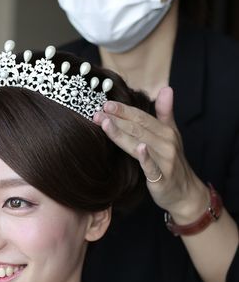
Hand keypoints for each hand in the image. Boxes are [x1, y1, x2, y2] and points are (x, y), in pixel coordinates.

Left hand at [93, 87, 207, 223]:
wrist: (185, 193)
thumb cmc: (172, 164)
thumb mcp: (171, 136)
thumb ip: (165, 113)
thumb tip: (166, 88)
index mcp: (165, 132)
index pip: (141, 118)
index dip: (124, 110)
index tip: (105, 103)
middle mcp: (166, 143)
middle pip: (138, 128)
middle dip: (117, 119)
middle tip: (97, 112)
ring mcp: (165, 161)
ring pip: (141, 144)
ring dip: (122, 134)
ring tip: (105, 124)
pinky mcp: (162, 178)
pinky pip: (152, 167)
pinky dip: (146, 158)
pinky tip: (138, 148)